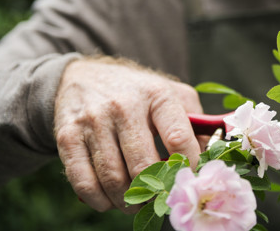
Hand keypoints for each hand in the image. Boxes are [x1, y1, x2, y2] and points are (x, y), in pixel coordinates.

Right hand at [54, 56, 203, 212]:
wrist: (83, 76)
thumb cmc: (137, 92)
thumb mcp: (172, 93)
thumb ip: (196, 122)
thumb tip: (212, 157)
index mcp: (157, 95)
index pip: (179, 138)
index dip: (188, 167)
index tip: (188, 178)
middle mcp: (124, 106)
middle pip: (143, 166)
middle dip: (155, 191)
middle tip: (160, 199)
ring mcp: (93, 121)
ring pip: (113, 179)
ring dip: (128, 201)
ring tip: (136, 203)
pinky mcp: (68, 137)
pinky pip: (83, 182)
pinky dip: (99, 200)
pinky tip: (109, 200)